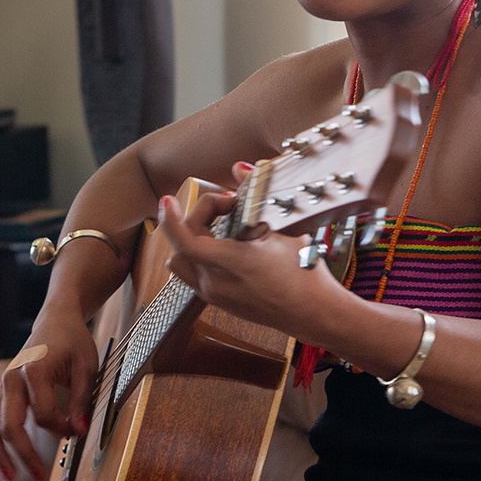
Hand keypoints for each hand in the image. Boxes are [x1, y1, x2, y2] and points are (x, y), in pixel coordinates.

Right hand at [0, 307, 97, 480]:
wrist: (56, 320)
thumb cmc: (73, 342)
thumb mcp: (87, 367)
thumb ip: (81, 400)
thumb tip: (79, 432)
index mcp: (34, 369)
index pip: (43, 414)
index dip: (62, 428)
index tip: (79, 431)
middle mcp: (12, 378)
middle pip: (10, 425)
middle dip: (24, 454)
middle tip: (41, 477)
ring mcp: (2, 386)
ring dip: (0, 454)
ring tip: (13, 477)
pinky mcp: (1, 392)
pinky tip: (7, 462)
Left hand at [156, 188, 341, 337]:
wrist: (314, 311)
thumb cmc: (302, 272)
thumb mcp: (281, 229)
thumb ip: (254, 195)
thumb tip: (240, 168)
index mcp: (231, 264)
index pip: (185, 241)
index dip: (170, 218)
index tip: (167, 200)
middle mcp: (215, 284)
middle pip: (182, 245)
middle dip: (198, 218)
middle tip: (228, 206)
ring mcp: (215, 296)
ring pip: (183, 262)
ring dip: (193, 239)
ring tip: (221, 226)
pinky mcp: (219, 302)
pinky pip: (195, 274)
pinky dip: (200, 255)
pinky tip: (226, 244)